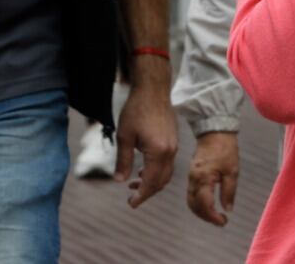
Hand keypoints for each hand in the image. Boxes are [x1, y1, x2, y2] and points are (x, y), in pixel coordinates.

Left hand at [114, 73, 178, 207]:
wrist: (153, 89)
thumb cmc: (136, 110)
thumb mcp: (125, 136)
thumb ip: (123, 160)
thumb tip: (120, 180)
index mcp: (159, 152)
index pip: (152, 182)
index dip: (142, 196)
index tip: (131, 204)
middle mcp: (170, 151)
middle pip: (162, 181)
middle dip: (148, 192)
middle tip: (132, 197)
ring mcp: (174, 145)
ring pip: (166, 173)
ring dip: (153, 182)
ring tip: (135, 183)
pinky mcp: (173, 140)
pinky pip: (168, 162)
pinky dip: (157, 171)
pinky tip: (144, 168)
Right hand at [186, 131, 239, 225]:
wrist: (214, 132)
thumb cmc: (225, 149)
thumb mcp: (232, 171)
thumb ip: (229, 192)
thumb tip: (227, 209)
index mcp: (203, 178)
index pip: (204, 205)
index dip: (213, 217)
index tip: (224, 221)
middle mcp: (193, 179)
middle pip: (194, 206)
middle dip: (206, 217)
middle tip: (220, 221)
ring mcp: (190, 177)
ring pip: (190, 201)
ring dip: (201, 212)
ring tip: (215, 215)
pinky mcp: (191, 175)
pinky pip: (191, 194)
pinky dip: (198, 203)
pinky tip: (209, 204)